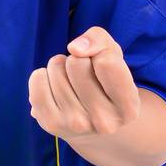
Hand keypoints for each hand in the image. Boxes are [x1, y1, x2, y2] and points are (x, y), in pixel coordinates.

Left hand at [28, 25, 140, 144]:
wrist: (91, 124)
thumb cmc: (104, 81)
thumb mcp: (113, 56)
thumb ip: (100, 40)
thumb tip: (75, 47)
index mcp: (128, 107)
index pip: (107, 62)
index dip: (99, 53)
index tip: (101, 64)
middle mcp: (104, 122)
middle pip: (77, 63)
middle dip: (77, 59)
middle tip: (83, 75)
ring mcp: (76, 125)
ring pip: (56, 68)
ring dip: (60, 67)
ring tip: (70, 83)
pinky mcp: (51, 124)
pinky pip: (37, 79)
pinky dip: (42, 75)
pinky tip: (54, 88)